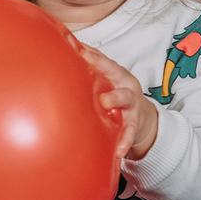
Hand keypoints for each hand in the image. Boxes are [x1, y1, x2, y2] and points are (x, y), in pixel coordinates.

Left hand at [80, 45, 158, 161]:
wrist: (141, 118)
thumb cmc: (115, 93)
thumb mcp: (104, 80)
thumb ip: (87, 69)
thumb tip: (59, 48)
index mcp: (115, 73)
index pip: (103, 60)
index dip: (91, 54)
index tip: (76, 48)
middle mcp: (125, 85)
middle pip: (116, 74)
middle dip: (100, 63)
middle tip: (85, 59)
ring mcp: (131, 104)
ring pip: (126, 100)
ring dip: (116, 99)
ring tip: (106, 103)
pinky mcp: (134, 123)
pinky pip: (130, 132)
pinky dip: (125, 141)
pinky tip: (118, 151)